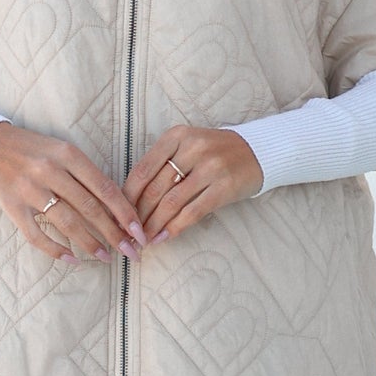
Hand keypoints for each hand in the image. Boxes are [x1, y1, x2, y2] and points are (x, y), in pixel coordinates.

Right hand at [0, 122, 145, 263]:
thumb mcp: (60, 150)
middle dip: (115, 234)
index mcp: (67, 154)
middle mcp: (50, 171)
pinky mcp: (12, 207)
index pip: (105, 188)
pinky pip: (37, 235)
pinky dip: (56, 250)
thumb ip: (85, 175)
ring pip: (68, 223)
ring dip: (91, 244)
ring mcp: (30, 190)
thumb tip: (116, 207)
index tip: (140, 232)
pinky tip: (72, 259)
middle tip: (131, 252)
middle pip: (91, 209)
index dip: (125, 213)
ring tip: (106, 258)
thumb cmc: (30, 149)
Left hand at [124, 125, 262, 240]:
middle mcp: (192, 148)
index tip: (118, 214)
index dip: (127, 196)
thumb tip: (132, 199)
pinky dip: (175, 228)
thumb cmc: (214, 152)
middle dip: (138, 215)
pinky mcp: (224, 187)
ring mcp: (210, 168)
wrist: (257, 152)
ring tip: (144, 239)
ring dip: (154, 225)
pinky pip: (192, 212)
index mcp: (177, 136)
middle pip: (155, 188)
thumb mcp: (186, 147)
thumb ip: (162, 165)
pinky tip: (164, 238)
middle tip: (128, 233)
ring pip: (171, 203)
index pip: (143, 170)